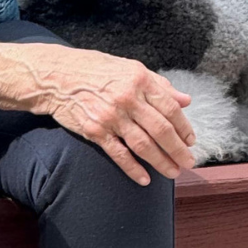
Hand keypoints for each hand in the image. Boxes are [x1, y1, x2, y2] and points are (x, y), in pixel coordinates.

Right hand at [0, 39, 195, 184]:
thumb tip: (185, 100)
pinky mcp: (95, 131)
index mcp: (140, 79)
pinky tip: (144, 179)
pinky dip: (133, 169)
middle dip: (178, 150)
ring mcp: (111, 116)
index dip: (184, 127)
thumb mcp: (130, 68)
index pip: (170, 108)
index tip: (191, 140)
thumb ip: (159, 85)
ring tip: (173, 173)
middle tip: (188, 162)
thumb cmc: (95, 70)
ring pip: (144, 145)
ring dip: (161, 162)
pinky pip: (119, 154)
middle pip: (161, 130)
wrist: (56, 76)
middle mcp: (128, 98)